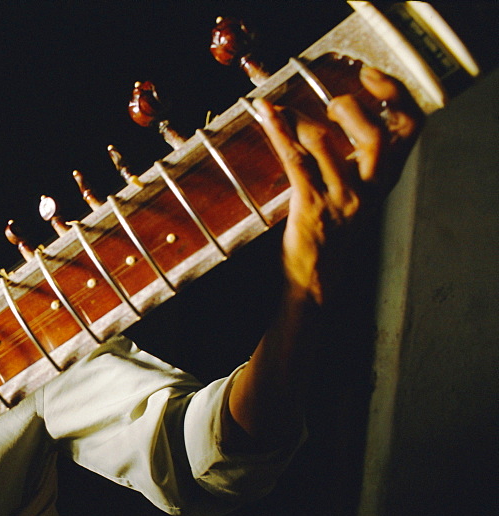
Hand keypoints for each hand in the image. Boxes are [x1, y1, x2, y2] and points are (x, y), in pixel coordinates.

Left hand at [254, 66, 422, 304]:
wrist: (316, 278)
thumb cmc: (332, 233)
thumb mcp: (357, 195)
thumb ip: (355, 162)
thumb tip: (336, 118)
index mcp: (384, 180)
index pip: (409, 129)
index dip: (395, 96)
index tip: (370, 75)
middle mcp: (369, 189)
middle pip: (377, 137)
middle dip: (352, 108)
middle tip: (330, 102)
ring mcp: (341, 199)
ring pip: (326, 145)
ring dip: (301, 120)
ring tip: (283, 110)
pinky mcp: (310, 207)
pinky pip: (295, 161)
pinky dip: (279, 133)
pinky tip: (268, 116)